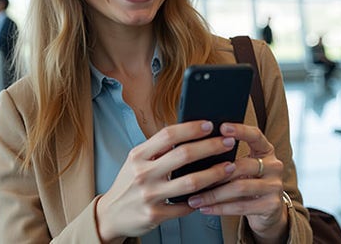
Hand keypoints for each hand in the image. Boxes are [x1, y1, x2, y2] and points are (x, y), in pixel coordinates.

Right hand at [96, 120, 238, 241]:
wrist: (110, 214)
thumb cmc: (128, 184)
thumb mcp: (135, 161)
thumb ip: (157, 149)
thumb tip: (189, 133)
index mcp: (138, 155)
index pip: (168, 135)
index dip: (191, 128)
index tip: (209, 125)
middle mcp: (142, 173)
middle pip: (183, 155)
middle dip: (210, 147)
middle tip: (227, 143)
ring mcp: (149, 195)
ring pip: (191, 182)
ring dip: (215, 173)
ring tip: (229, 167)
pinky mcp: (155, 215)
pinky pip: (186, 206)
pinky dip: (202, 199)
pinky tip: (213, 192)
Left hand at [185, 123, 287, 241]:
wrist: (267, 210)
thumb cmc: (247, 182)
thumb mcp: (241, 167)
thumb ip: (226, 157)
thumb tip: (194, 151)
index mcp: (265, 150)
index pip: (255, 135)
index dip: (240, 130)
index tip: (221, 127)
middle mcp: (274, 165)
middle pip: (242, 165)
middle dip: (214, 173)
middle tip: (192, 177)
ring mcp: (275, 186)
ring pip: (239, 187)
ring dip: (213, 194)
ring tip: (194, 198)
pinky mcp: (272, 205)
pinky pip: (242, 206)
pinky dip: (220, 208)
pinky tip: (205, 208)